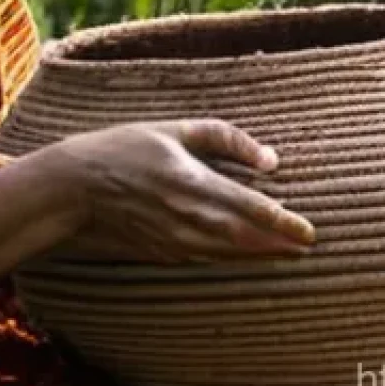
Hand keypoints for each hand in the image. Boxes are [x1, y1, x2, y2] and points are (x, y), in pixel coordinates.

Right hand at [41, 119, 315, 264]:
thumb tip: (269, 158)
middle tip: (307, 246)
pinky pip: (207, 257)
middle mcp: (188, 218)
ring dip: (260, 255)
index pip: (250, 209)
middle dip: (279, 245)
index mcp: (193, 183)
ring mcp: (175, 240)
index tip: (309, 231)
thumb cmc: (123, 149)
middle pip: (246, 239)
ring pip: (229, 254)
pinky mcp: (163, 251)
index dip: (283, 222)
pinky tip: (244, 251)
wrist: (75, 188)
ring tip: (285, 252)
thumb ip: (225, 139)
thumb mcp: (173, 129)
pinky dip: (232, 257)